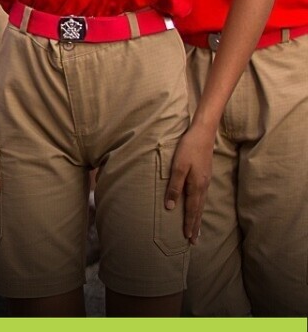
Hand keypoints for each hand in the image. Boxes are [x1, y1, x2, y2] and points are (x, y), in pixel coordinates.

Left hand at [167, 121, 215, 242]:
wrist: (203, 134)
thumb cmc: (188, 149)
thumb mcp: (178, 167)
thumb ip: (174, 187)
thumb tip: (171, 207)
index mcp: (196, 186)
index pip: (192, 210)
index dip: (189, 224)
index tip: (187, 238)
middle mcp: (203, 187)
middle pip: (198, 210)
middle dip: (195, 226)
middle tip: (193, 241)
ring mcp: (205, 182)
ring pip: (201, 204)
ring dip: (198, 218)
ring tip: (196, 230)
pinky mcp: (204, 176)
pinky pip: (202, 197)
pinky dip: (199, 207)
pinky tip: (198, 208)